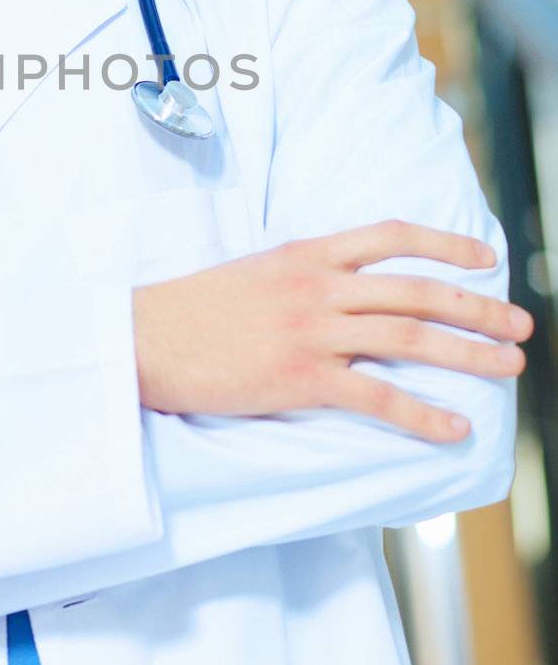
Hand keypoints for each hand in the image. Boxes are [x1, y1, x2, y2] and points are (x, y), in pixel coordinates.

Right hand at [132, 219, 532, 441]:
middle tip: (520, 325)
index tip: (485, 258)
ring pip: (408, 337)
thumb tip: (350, 288)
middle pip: (417, 291)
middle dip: (477, 308)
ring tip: (508, 368)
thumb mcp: (257, 271)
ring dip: (467, 352)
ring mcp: (311, 330)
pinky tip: (454, 428)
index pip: (393, 236)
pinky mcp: (300, 377)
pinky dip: (421, 413)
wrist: (144, 337)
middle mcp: (318, 285)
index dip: (447, 244)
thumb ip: (307, 274)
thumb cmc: (194, 310)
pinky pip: (376, 395)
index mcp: (308, 253)